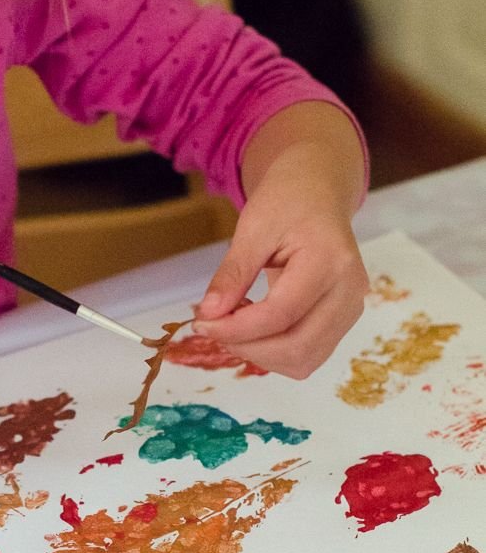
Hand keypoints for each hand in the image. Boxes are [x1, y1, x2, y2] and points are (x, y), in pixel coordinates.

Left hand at [194, 103, 368, 378]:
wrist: (318, 192)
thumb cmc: (287, 201)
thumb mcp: (252, 227)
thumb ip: (233, 273)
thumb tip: (209, 315)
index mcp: (329, 261)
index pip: (280, 315)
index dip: (236, 328)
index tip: (201, 324)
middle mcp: (350, 291)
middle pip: (297, 347)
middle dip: (247, 347)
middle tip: (213, 329)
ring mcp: (351, 308)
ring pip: (304, 360)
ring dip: (261, 355)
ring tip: (234, 327)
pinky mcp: (344, 320)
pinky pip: (309, 354)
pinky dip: (276, 352)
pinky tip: (255, 329)